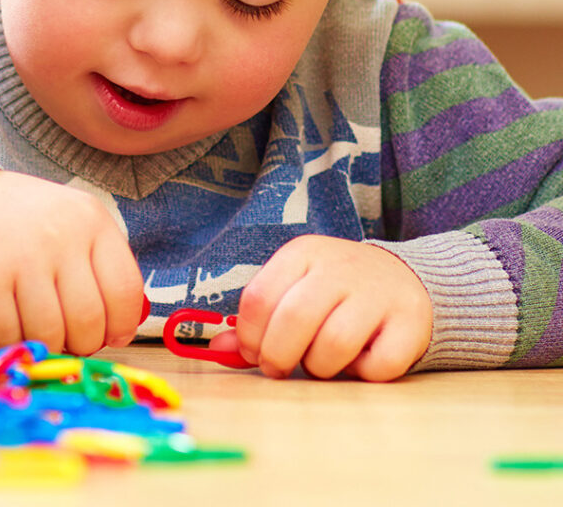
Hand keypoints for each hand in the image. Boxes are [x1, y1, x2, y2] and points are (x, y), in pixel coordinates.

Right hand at [0, 171, 144, 355]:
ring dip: (47, 344)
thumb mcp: (76, 226)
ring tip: (38, 327)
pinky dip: (12, 340)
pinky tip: (9, 321)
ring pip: (51, 335)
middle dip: (83, 342)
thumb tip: (123, 329)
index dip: (122, 324)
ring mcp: (20, 258)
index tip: (113, 335)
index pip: (125, 290)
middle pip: (89, 321)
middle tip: (70, 337)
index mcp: (91, 221)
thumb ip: (103, 268)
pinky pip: (11, 336)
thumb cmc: (29, 224)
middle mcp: (59, 236)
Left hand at [213, 236, 432, 381]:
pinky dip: (363, 374)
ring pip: (333, 345)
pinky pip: (377, 366)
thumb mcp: (292, 289)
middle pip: (293, 321)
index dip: (249, 335)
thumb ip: (257, 319)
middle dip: (277, 356)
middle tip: (279, 368)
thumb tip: (218, 351)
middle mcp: (338, 267)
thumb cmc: (332, 290)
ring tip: (321, 361)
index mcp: (302, 253)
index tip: (253, 352)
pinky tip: (361, 360)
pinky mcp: (410, 321)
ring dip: (320, 367)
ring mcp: (376, 292)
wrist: (402, 276)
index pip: (258, 297)